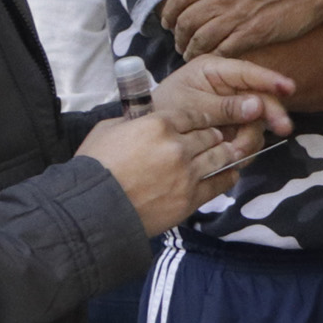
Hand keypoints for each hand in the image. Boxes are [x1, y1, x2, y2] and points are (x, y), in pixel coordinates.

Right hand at [77, 56, 297, 236]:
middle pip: (211, 135)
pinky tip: (229, 174)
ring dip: (224, 153)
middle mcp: (178, 146)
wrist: (92, 207)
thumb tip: (144, 118)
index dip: (200, 118)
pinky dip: (228, 176)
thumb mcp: (108, 129)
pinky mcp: (191, 198)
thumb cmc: (95, 167)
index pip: (194, 115)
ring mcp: (188, 173)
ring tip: (225, 153)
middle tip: (214, 139)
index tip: (204, 122)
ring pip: (221, 156)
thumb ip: (134, 120)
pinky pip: (220, 183)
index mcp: (158, 125)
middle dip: (213, 136)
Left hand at [161, 0, 322, 56]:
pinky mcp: (254, 34)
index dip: (169, 13)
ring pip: (202, 39)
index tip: (168, 22)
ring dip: (192, 50)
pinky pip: (224, 50)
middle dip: (179, 36)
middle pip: (187, 21)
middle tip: (179, 43)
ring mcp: (238, 16)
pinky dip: (214, 57)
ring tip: (192, 55)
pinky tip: (213, 60)